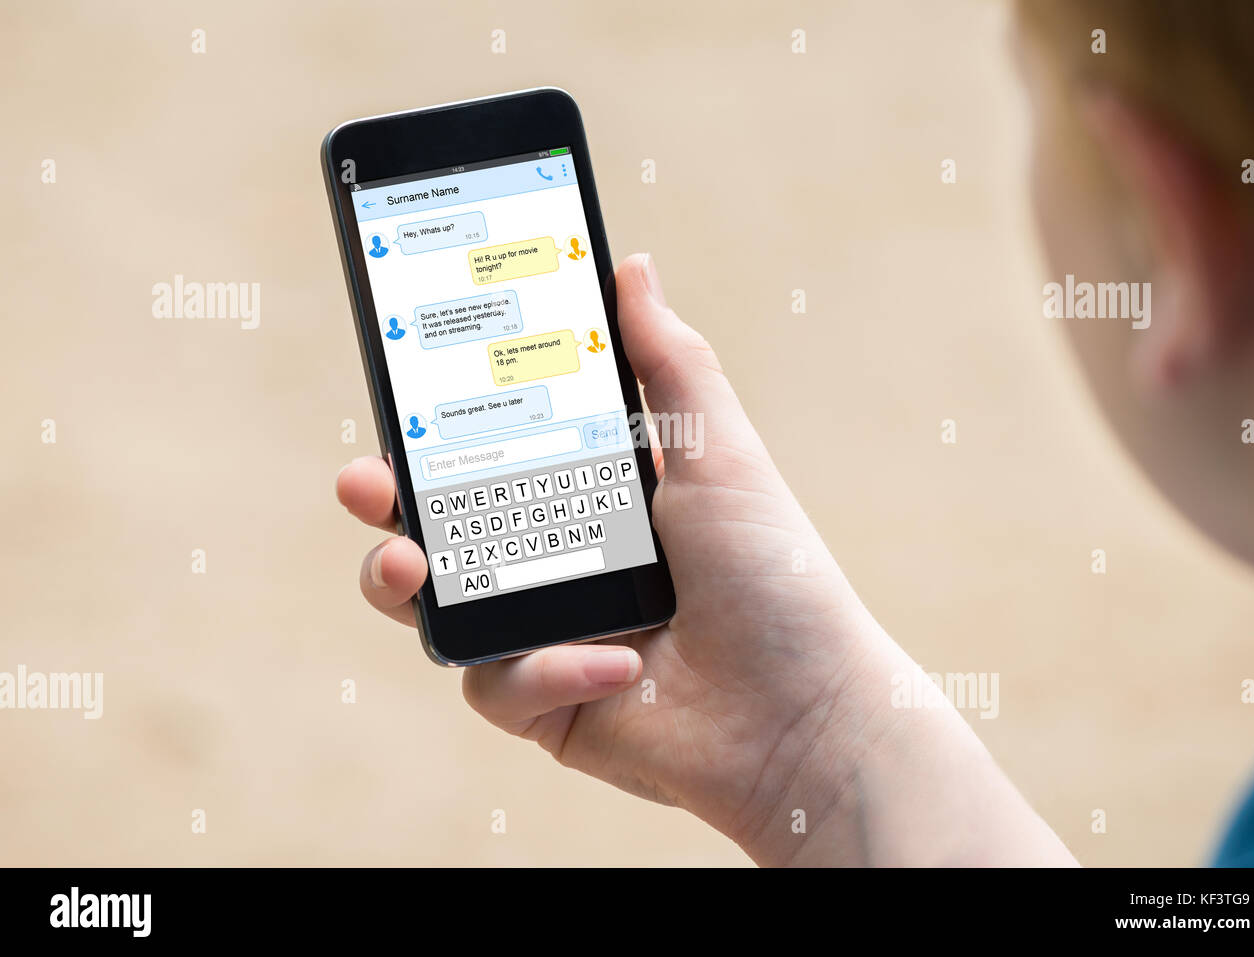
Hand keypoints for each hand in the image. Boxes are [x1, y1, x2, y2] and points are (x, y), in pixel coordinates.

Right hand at [337, 254, 1075, 865]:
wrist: (808, 712)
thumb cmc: (775, 575)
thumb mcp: (720, 453)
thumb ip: (669, 361)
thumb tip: (633, 265)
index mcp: (589, 497)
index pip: (491, 451)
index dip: (435, 425)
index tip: (398, 387)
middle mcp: (557, 562)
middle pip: (443, 526)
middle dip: (388, 502)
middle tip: (366, 480)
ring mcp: (545, 635)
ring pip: (439, 608)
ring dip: (404, 583)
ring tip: (407, 562)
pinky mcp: (546, 707)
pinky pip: (500, 686)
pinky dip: (547, 670)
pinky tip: (611, 666)